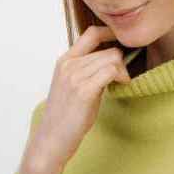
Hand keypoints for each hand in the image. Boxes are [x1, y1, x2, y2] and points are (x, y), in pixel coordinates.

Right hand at [26, 24, 130, 171]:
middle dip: (120, 62)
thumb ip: (86, 69)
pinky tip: (121, 86)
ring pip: (112, 58)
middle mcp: (68, 65)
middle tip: (122, 77)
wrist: (50, 141)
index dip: (110, 33)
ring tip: (121, 83)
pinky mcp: (84, 90)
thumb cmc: (65, 116)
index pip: (91, 33)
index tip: (123, 41)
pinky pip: (111, 71)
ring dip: (122, 70)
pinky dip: (121, 76)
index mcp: (65, 61)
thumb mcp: (72, 85)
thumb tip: (111, 60)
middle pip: (107, 49)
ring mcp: (75, 76)